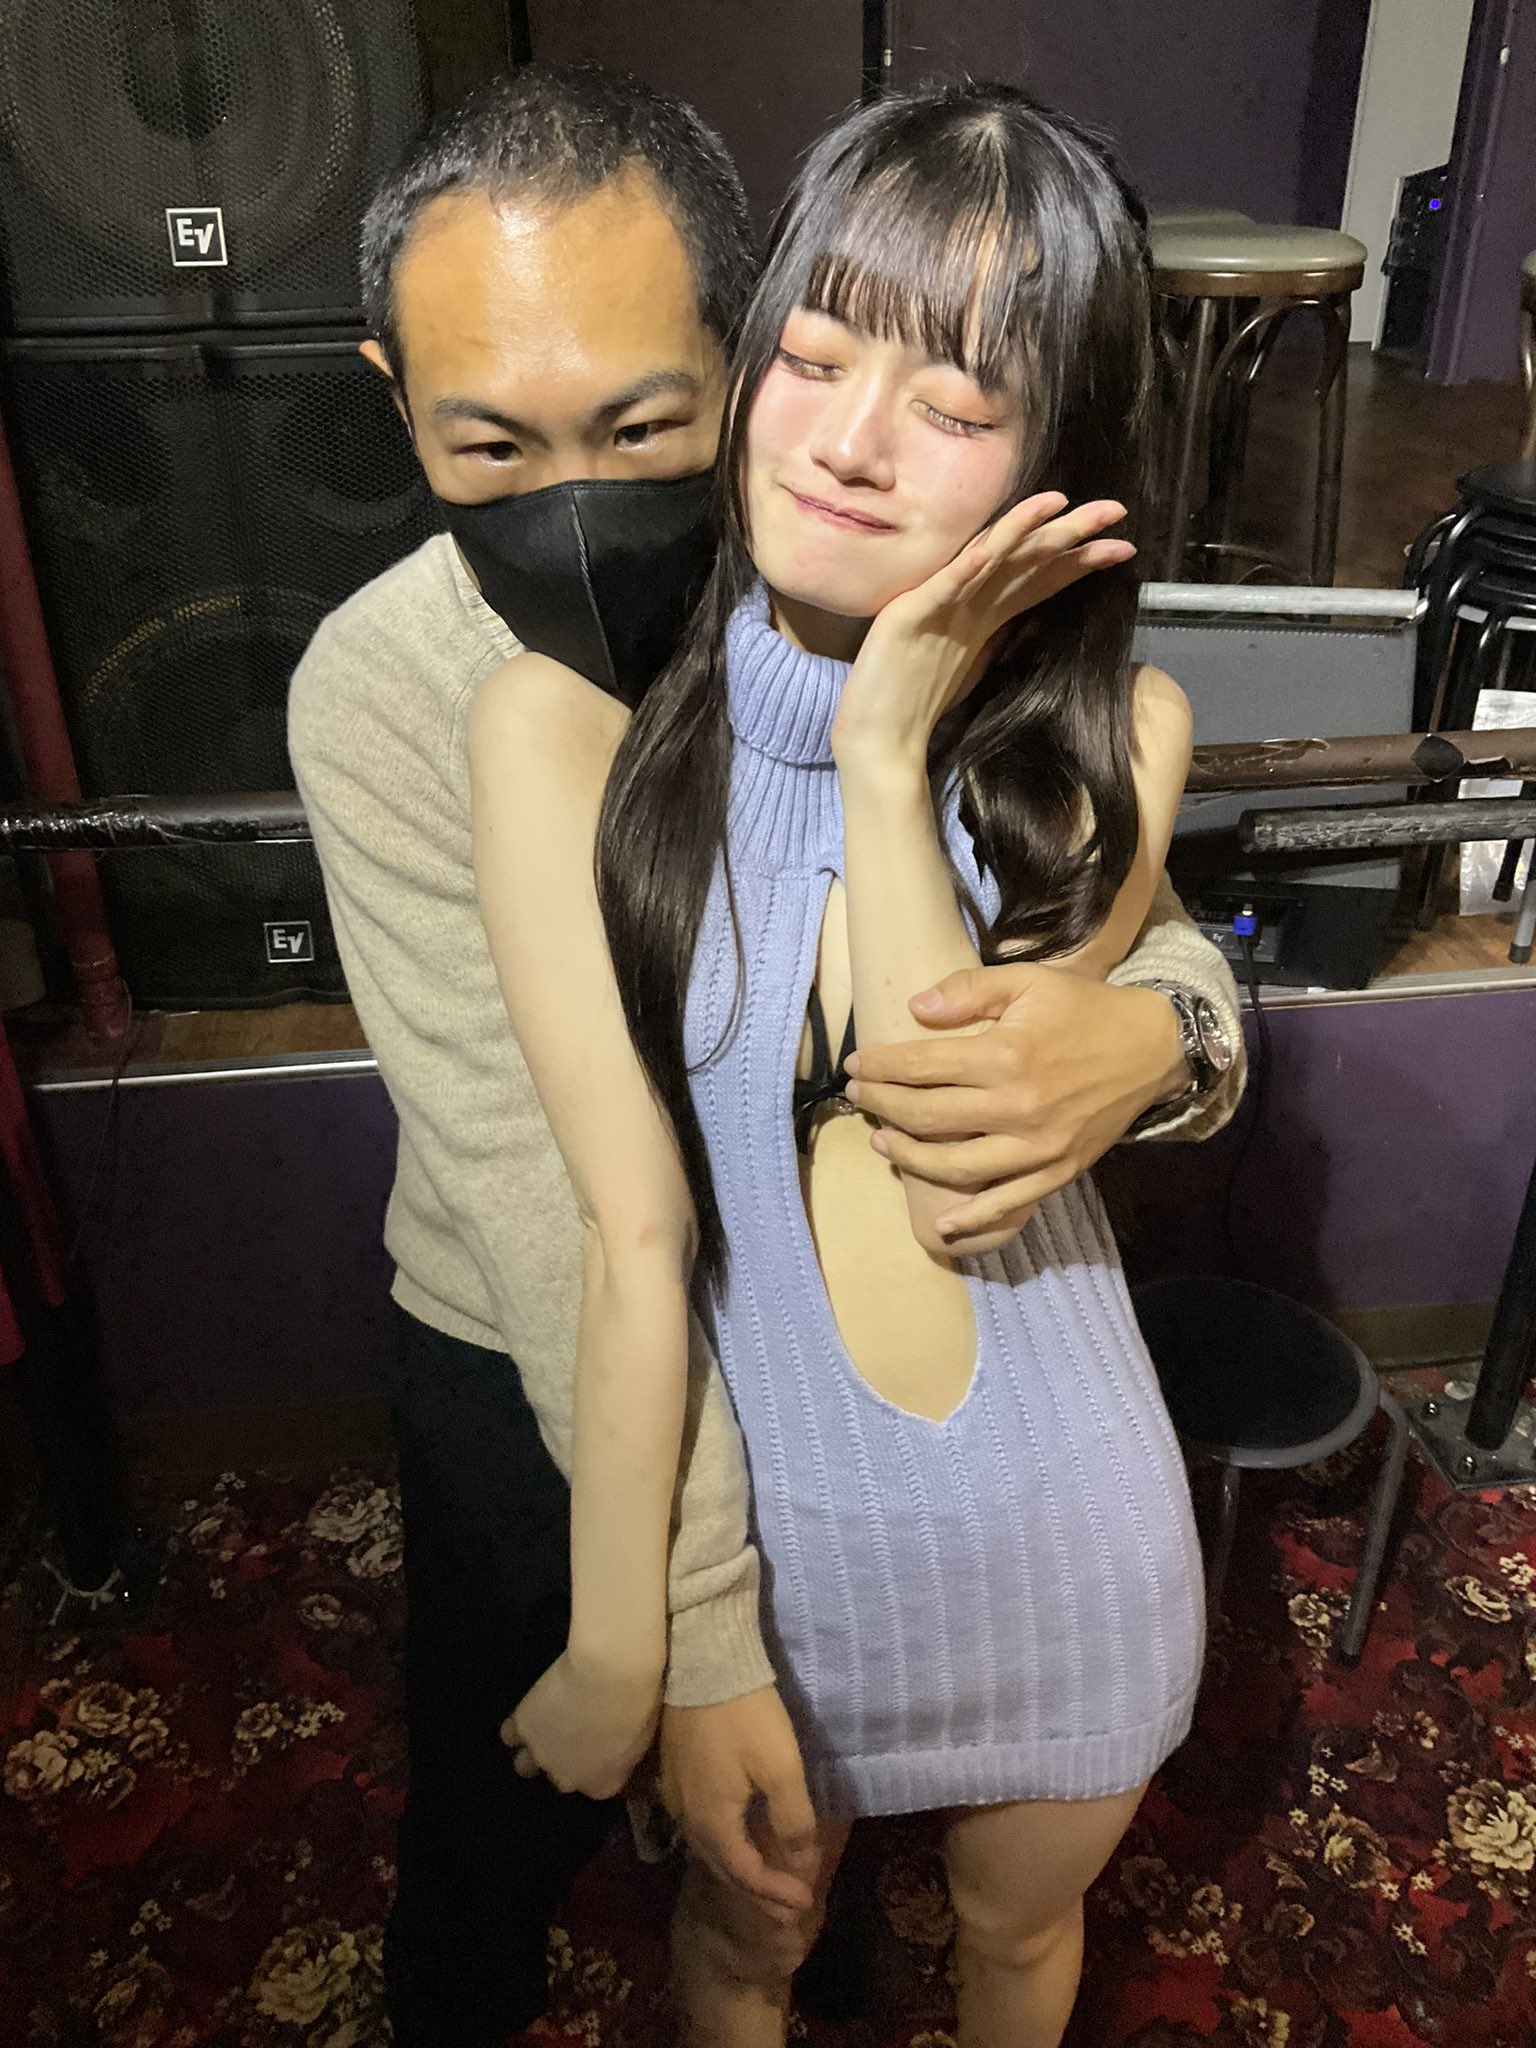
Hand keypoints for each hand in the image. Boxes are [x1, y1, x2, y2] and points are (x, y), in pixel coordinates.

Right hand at [502, 1650, 661, 1800]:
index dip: (595, 1767)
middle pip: (560, 1779)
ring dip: (534, 1751)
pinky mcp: (522, 1727)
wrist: (610, 1673)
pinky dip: (517, 1727)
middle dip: (564, 1762)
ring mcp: (541, 1755)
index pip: (594, 1787)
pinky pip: (510, 1735)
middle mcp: (568, 1780)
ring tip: (544, 1730)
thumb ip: (623, 1756)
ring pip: (525, 1765)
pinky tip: (527, 1715)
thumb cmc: (640, 1702)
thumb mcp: (642, 1739)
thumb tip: (615, 1752)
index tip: (600, 1750)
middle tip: (574, 1737)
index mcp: (602, 1786)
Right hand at [659, 1686, 818, 1924]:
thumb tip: (801, 1863)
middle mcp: (688, 1819)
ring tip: (766, 1883)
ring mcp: (676, 1796)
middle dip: (758, 1893)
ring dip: (740, 1871)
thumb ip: (792, 1820)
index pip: (748, 1875)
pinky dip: (724, 1846)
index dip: (778, 1893)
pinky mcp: (674, 1774)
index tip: (806, 1901)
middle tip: (788, 1910)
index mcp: (713, 1823)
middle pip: (725, 1869)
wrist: (702, 1661)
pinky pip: (700, 1828)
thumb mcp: (781, 1767)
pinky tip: (735, 1839)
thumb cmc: (745, 1715)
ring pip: (709, 1850)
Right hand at [829, 490, 1134, 769]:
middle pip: (1024, 559)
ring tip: (1062, 505)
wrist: (876, 735)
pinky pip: (944, 590)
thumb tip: (1034, 623)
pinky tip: (993, 549)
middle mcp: (964, 601)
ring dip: (1024, 530)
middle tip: (1117, 510)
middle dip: (1072, 532)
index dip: (1081, 560)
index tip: (1123, 548)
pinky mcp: (908, 619)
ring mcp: (937, 605)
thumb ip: (997, 638)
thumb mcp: (970, 664)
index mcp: (981, 613)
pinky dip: (969, 569)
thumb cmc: (915, 700)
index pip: (1039, 578)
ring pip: (988, 560)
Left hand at [844, 965, 1186, 1252]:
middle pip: (928, 1116)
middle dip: (882, 1106)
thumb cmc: (1084, 1010)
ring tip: (881, 1142)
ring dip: (909, 1158)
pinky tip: (942, 1225)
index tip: (856, 1065)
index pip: (921, 1066)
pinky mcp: (1058, 1170)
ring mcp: (1038, 1146)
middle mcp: (1017, 1106)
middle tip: (859, 1097)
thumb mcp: (1029, 982)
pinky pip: (1008, 1202)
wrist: (1153, 1048)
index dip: (881, 1067)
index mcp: (1006, 1055)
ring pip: (956, 1166)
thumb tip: (914, 1008)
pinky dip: (974, 1219)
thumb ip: (969, 991)